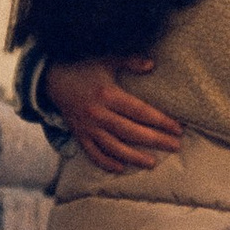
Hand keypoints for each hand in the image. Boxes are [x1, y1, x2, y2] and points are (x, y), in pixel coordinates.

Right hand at [46, 55, 182, 173]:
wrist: (52, 80)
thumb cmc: (84, 69)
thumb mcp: (107, 61)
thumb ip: (130, 61)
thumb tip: (151, 64)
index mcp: (108, 95)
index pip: (140, 111)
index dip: (160, 121)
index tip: (177, 128)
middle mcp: (98, 114)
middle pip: (131, 132)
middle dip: (155, 140)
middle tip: (175, 146)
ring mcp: (88, 127)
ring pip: (114, 147)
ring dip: (134, 157)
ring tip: (152, 163)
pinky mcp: (79, 136)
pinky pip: (93, 153)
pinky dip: (106, 162)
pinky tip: (121, 168)